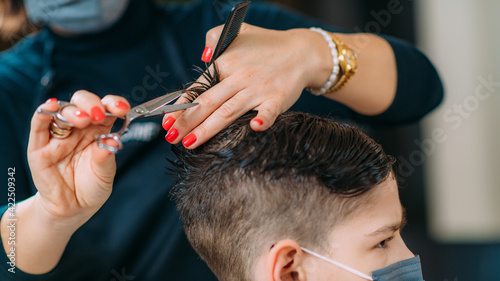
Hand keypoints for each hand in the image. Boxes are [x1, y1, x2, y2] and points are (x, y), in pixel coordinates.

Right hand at [27, 90, 129, 226]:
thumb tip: (112, 141)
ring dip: (73, 110)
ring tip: (84, 118)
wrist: (72, 208)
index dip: (115, 104)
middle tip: (100, 114)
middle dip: (92, 104)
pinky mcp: (40, 146)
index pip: (107, 108)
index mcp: (99, 129)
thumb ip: (105, 158)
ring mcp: (59, 135)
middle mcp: (79, 128)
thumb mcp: (105, 174)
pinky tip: (51, 105)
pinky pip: (39, 124)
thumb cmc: (91, 187)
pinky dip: (44, 112)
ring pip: (63, 111)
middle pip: (83, 103)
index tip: (123, 108)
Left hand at [161, 23, 331, 148]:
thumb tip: (202, 57)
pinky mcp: (278, 99)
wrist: (302, 52)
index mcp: (226, 63)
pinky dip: (263, 120)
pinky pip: (269, 111)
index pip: (198, 86)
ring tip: (190, 143)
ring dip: (208, 128)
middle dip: (187, 122)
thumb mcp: (238, 31)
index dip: (181, 105)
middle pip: (208, 103)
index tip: (165, 121)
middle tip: (171, 138)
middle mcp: (239, 77)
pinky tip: (254, 128)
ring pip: (228, 111)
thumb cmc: (267, 46)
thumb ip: (214, 38)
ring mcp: (258, 89)